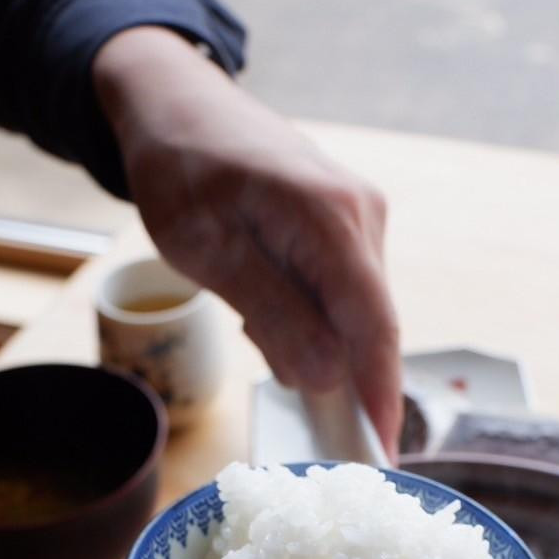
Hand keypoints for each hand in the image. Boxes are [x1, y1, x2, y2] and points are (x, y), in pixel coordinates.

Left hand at [93, 26, 401, 453]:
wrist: (176, 103)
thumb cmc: (182, 171)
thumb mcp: (208, 253)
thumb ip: (272, 315)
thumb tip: (327, 379)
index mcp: (330, 218)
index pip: (373, 328)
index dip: (380, 397)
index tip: (382, 455)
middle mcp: (362, 215)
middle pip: (370, 325)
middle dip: (348, 383)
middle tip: (315, 436)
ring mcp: (361, 216)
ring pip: (355, 312)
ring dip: (318, 345)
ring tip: (256, 330)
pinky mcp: (349, 223)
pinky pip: (342, 291)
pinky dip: (311, 319)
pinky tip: (261, 305)